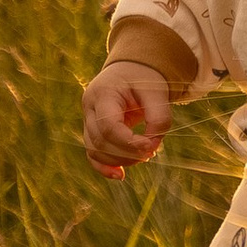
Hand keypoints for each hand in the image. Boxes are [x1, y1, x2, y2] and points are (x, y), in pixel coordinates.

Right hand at [82, 63, 172, 177]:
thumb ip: (159, 117)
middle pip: (100, 141)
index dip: (130, 143)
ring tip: (144, 155)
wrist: (130, 70)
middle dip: (127, 153)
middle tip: (152, 151)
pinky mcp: (92, 131)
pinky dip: (104, 167)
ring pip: (95, 150)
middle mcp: (90, 107)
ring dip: (120, 160)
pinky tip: (120, 175)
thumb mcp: (157, 92)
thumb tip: (152, 146)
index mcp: (103, 93)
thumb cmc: (144, 79)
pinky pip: (92, 154)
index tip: (152, 146)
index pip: (109, 126)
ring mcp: (87, 119)